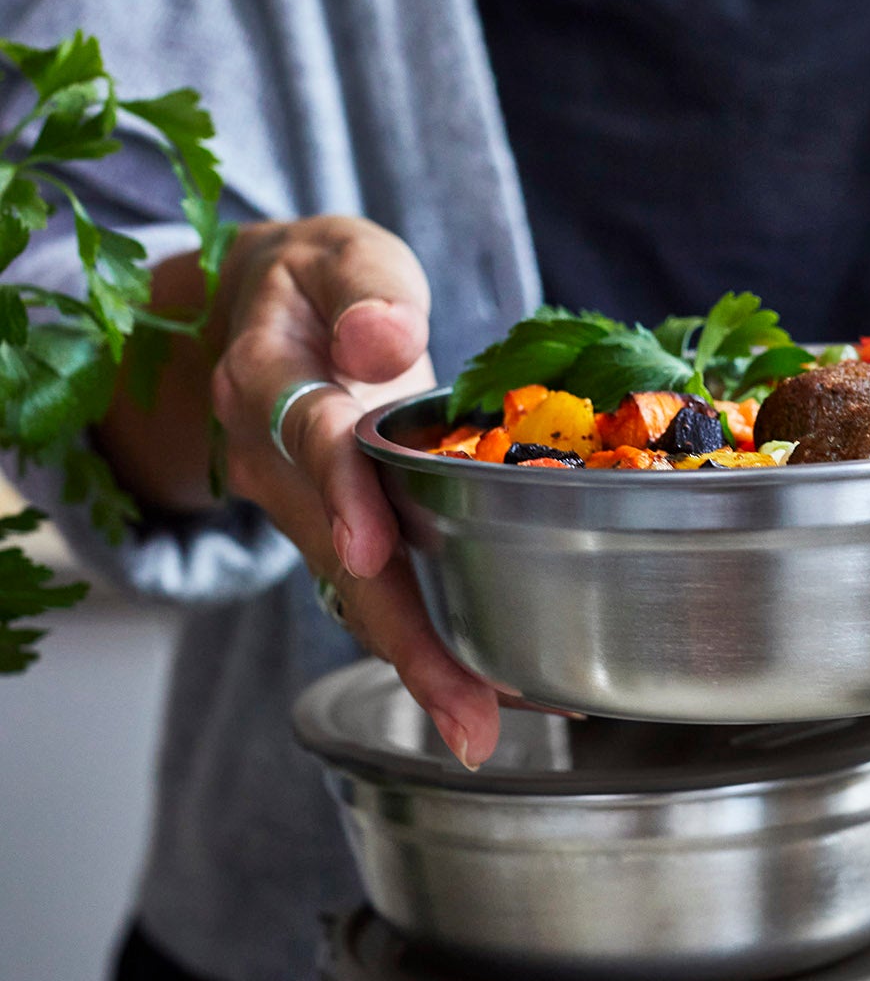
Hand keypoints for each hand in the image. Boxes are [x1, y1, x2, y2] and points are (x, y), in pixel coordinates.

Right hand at [209, 216, 506, 766]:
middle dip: (402, 638)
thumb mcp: (342, 254)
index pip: (308, 437)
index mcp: (266, 379)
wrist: (266, 310)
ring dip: (421, 664)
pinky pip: (378, 595)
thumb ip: (367, 288)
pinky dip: (428, 642)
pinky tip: (492, 687)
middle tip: (466, 717)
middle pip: (337, 557)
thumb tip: (383, 343)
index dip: (343, 493)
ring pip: (356, 596)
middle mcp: (270, 461)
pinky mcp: (333, 534)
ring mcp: (300, 510)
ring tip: (487, 726)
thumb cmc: (319, 279)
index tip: (373, 552)